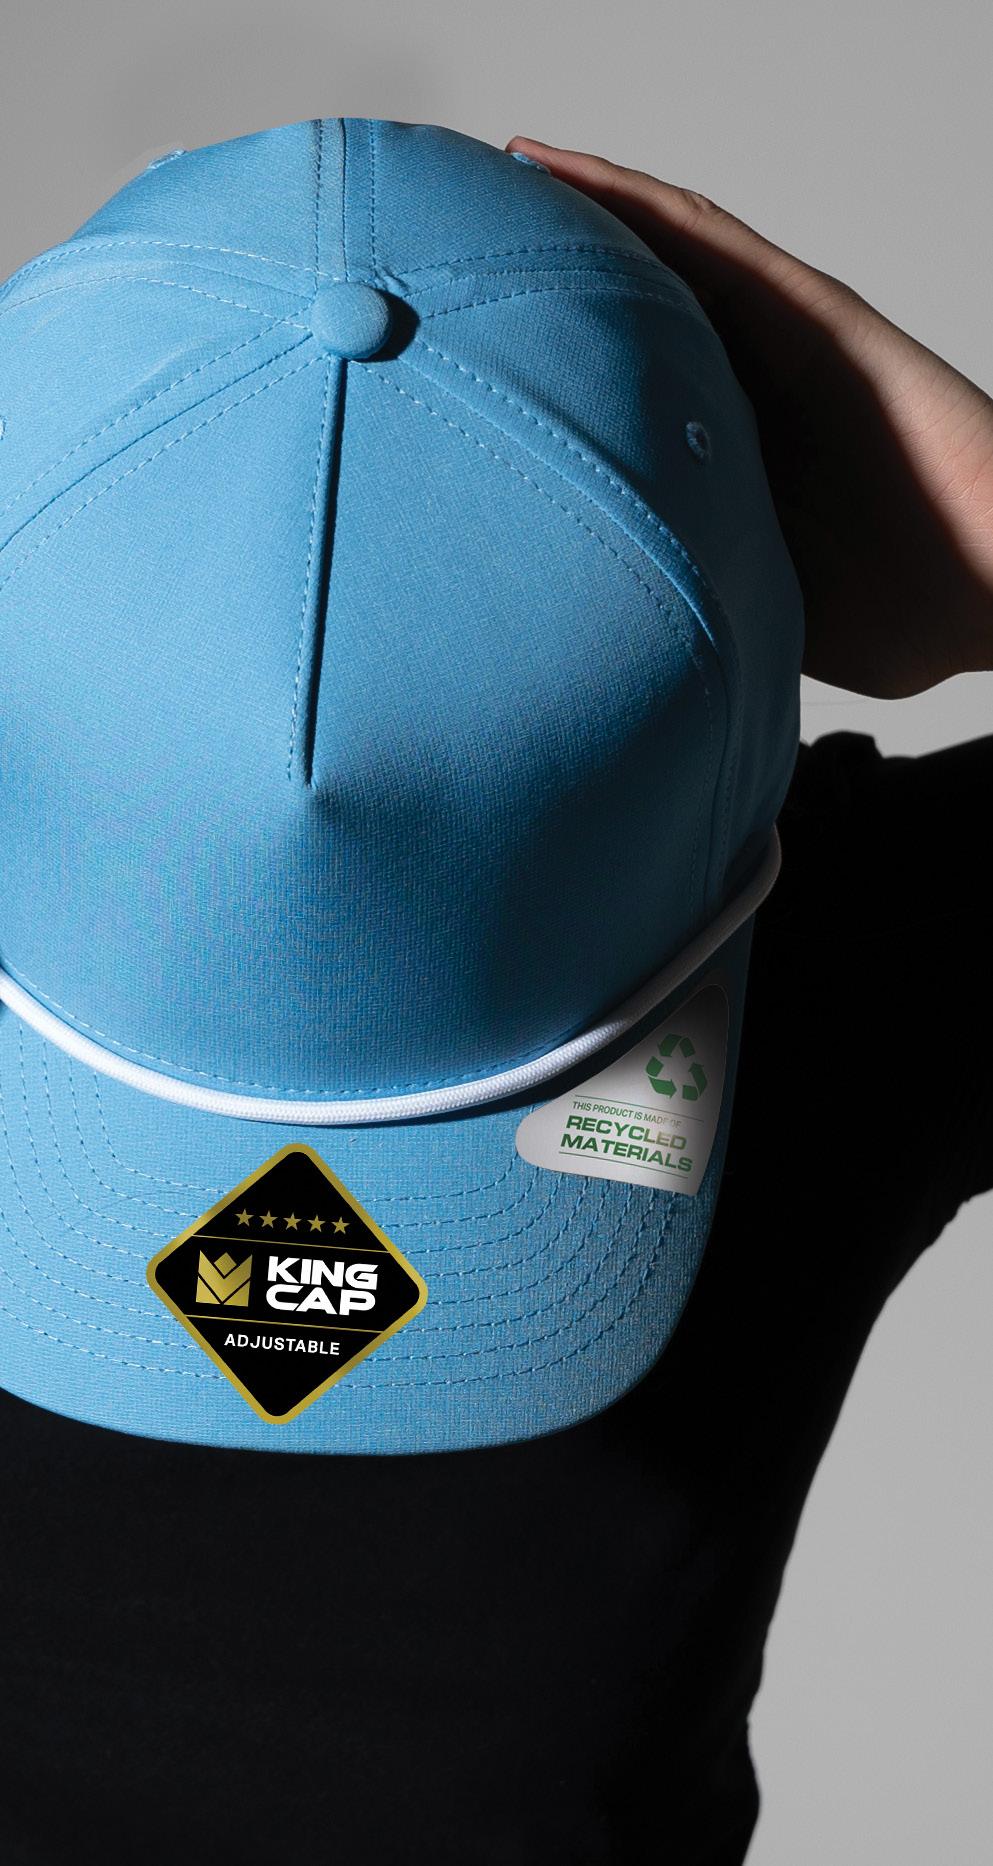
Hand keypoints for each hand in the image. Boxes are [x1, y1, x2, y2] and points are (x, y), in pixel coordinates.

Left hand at [506, 136, 992, 697]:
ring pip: (655, 259)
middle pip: (626, 317)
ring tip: (489, 179)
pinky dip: (633, 200)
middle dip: (547, 283)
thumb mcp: (759, 613)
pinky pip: (707, 241)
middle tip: (451, 259)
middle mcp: (745, 389)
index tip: (460, 372)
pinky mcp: (808, 314)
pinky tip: (559, 167)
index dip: (544, 374)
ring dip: (574, 214)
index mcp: (729, 455)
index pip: (618, 397)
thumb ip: (693, 604)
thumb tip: (605, 655)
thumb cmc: (912, 612)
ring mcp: (776, 344)